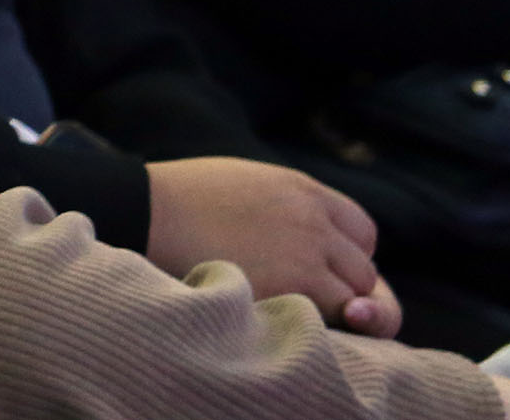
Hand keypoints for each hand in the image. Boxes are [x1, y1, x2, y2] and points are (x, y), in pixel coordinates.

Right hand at [146, 157, 399, 336]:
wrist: (146, 211)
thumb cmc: (178, 202)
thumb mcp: (243, 184)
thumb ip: (283, 205)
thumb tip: (296, 235)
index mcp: (301, 189)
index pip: (361, 231)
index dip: (346, 256)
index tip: (319, 271)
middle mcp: (314, 217)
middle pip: (363, 270)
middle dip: (342, 289)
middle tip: (301, 301)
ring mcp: (308, 251)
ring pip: (356, 297)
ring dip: (330, 311)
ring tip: (286, 311)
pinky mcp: (296, 284)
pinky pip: (335, 317)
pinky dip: (317, 325)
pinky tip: (278, 318)